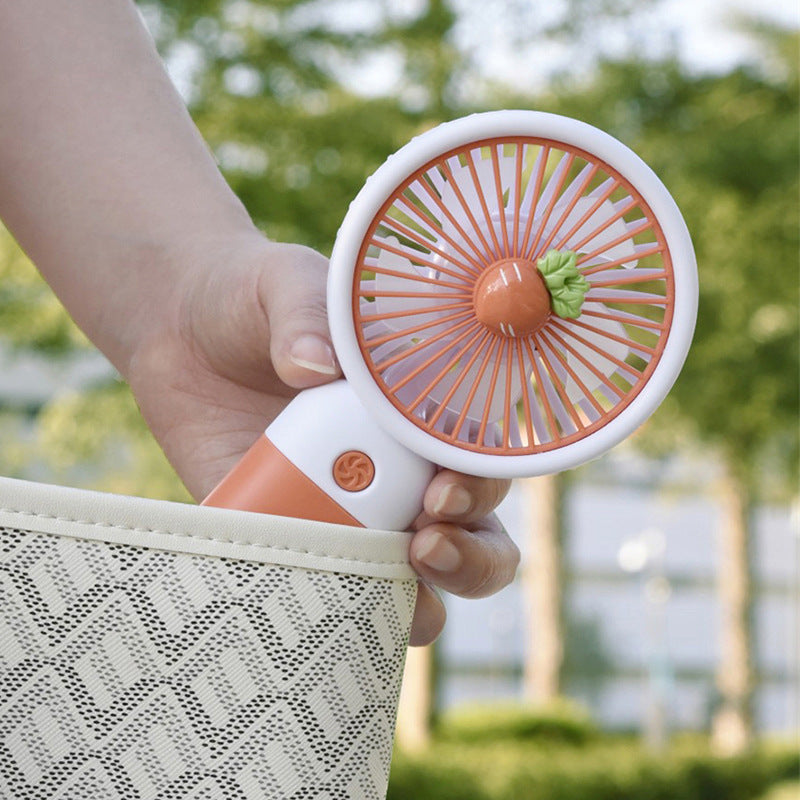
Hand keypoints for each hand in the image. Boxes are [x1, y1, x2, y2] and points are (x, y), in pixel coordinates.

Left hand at [125, 231, 518, 645]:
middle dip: (471, 556)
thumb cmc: (253, 298)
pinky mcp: (286, 533)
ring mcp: (348, 508)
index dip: (479, 486)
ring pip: (412, 577)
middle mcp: (398, 466)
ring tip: (399, 591)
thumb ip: (306, 315)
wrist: (180, 328)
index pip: (480, 459)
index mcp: (416, 408)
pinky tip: (316, 606)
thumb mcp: (284, 285)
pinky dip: (331, 608)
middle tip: (426, 542)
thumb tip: (312, 367)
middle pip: (474, 532)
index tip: (441, 492)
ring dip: (422, 598)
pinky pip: (319, 586)